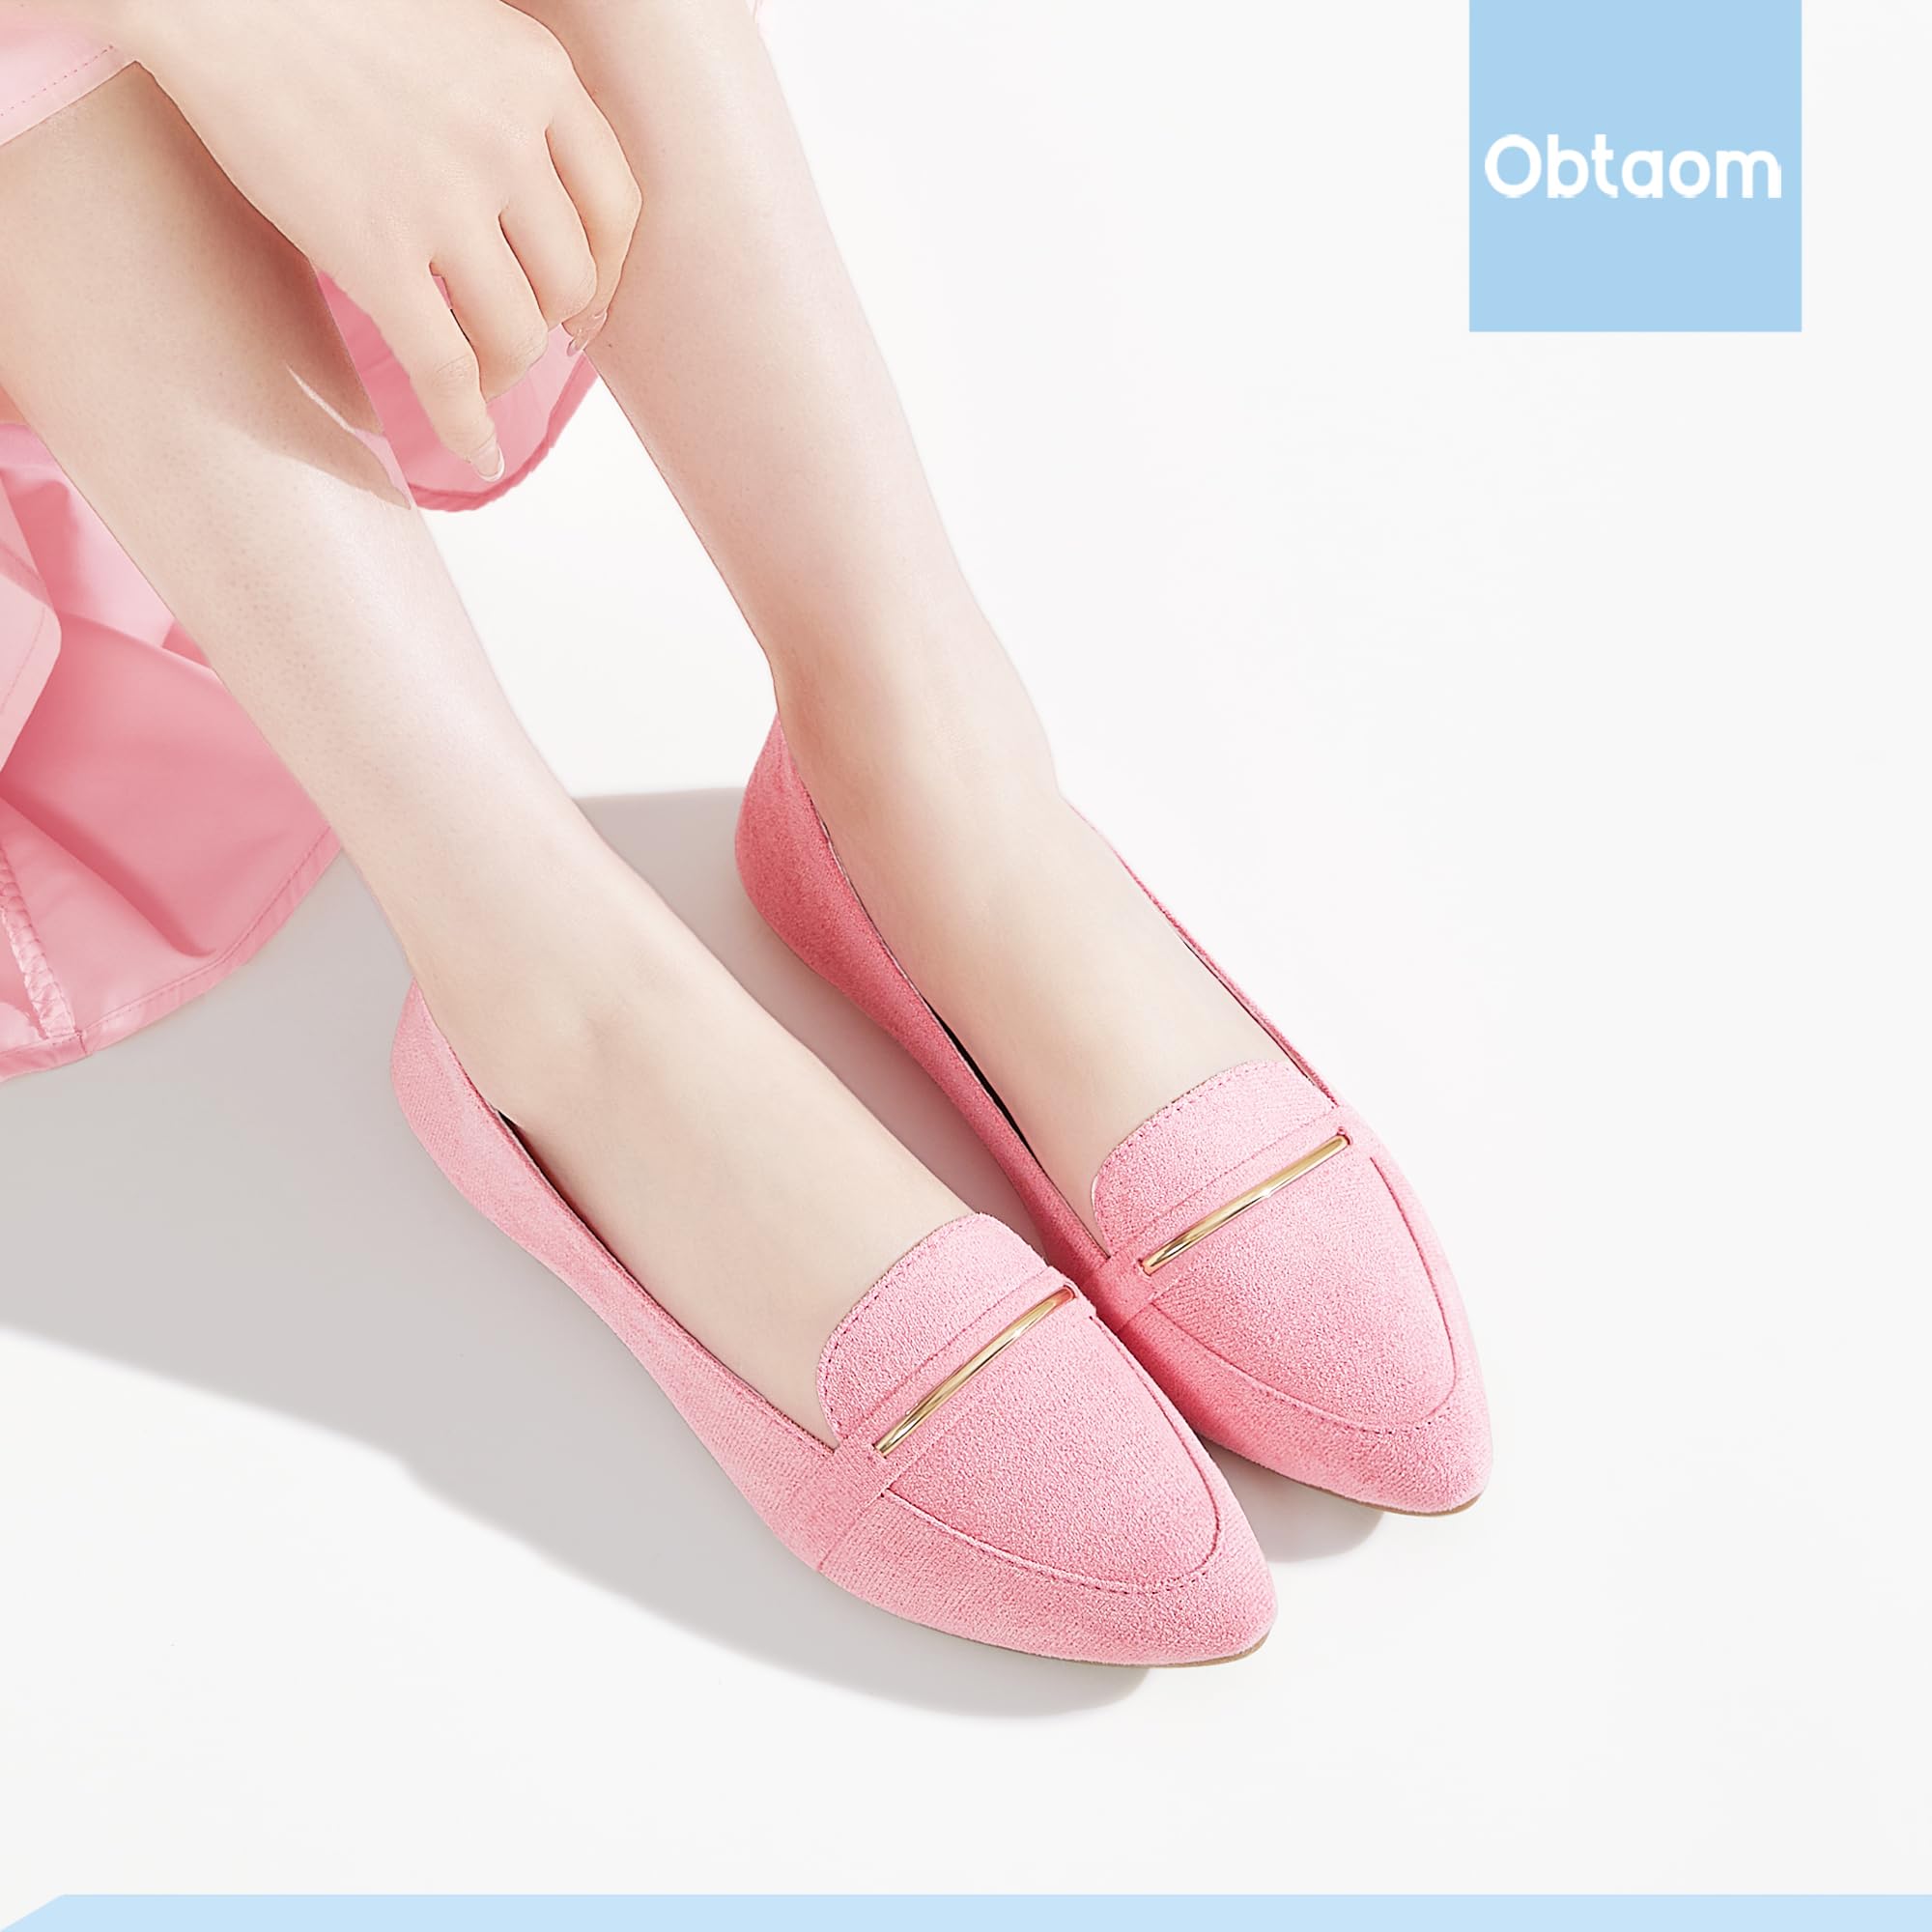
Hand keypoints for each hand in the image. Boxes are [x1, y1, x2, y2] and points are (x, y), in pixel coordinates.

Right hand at [112, 0, 641, 476]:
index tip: (585, 303)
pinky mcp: (376, 255)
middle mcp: (506, 141)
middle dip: (548, 321)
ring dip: (504, 370)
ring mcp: (444, 202)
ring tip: (479, 374)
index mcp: (537, 77)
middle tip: (516, 331)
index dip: (606, 271)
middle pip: (568, 281)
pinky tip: (477, 451)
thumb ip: (511, 104)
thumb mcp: (460, 27)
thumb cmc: (326, 3)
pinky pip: (447, 371)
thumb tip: (540, 201)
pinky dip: (468, 426)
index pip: (615, 210)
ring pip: (518, 334)